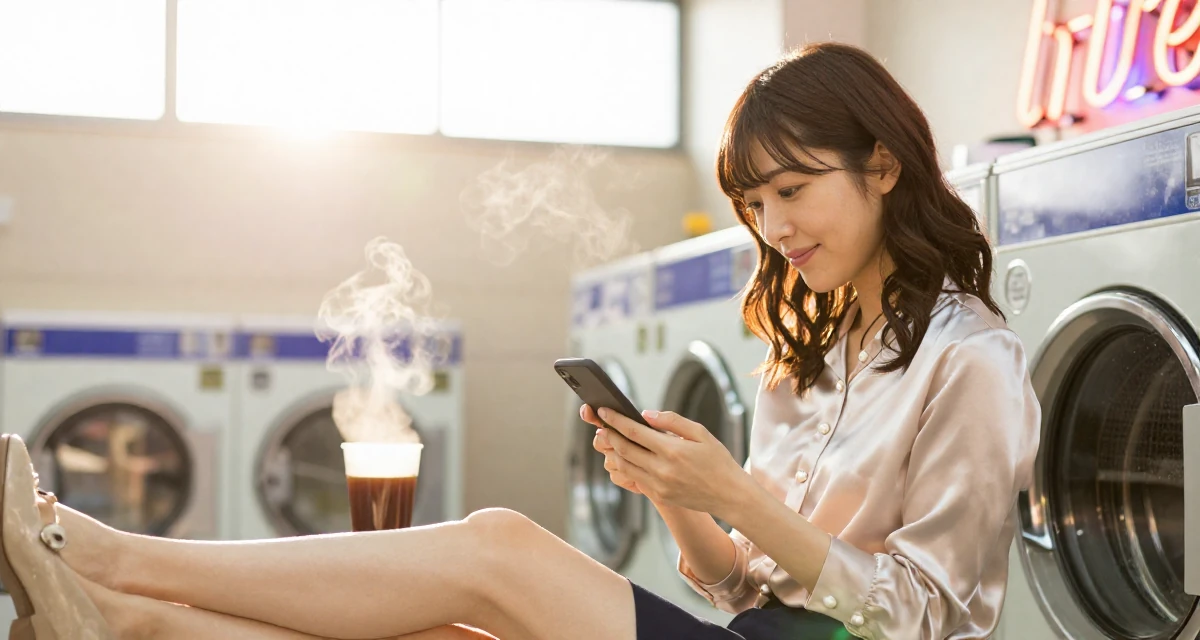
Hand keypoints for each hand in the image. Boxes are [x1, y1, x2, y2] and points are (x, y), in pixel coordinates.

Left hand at [591, 406, 748, 517]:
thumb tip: (646, 414)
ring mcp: (658, 485)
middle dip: (609, 434)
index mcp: (672, 450)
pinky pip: (634, 478)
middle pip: (624, 449)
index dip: (615, 420)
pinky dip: (625, 466)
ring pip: (624, 465)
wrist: (729, 495)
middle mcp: (662, 469)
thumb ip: (672, 421)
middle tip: (601, 424)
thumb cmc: (718, 461)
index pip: (634, 432)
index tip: (604, 410)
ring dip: (614, 451)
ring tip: (610, 439)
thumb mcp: (701, 433)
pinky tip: (625, 456)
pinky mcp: (659, 496)